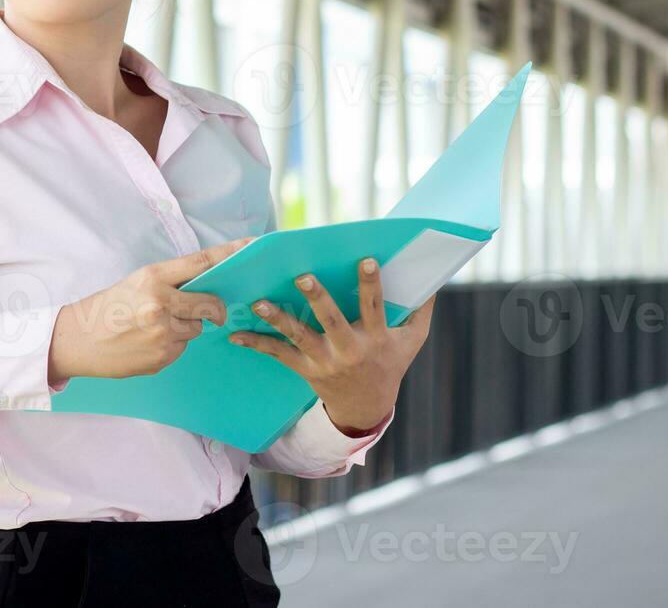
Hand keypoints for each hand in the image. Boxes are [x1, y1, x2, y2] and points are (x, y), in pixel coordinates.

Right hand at [48, 236, 253, 382]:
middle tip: (211, 310)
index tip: (252, 247)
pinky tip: (148, 342)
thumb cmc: (106, 308)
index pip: (202, 262)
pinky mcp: (162, 357)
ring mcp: (163, 333)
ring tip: (155, 327)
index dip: (231, 254)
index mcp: (153, 278)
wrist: (77, 341)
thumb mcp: (135, 282)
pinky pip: (182, 348)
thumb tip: (204, 287)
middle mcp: (161, 304)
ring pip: (196, 328)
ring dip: (185, 327)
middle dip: (214, 309)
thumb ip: (169, 283)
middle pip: (210, 304)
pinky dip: (172, 345)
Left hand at [228, 256, 435, 433]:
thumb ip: (422, 309)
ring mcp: (324, 360)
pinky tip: (235, 334)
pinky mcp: (304, 368)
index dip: (371, 284)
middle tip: (303, 276)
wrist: (367, 407)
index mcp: (375, 338)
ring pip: (298, 337)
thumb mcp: (412, 340)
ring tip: (258, 303)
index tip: (366, 260)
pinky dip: (256, 344)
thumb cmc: (390, 364)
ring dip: (278, 319)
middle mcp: (348, 350)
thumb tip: (432, 277)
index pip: (374, 307)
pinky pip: (278, 354)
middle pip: (331, 321)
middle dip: (317, 298)